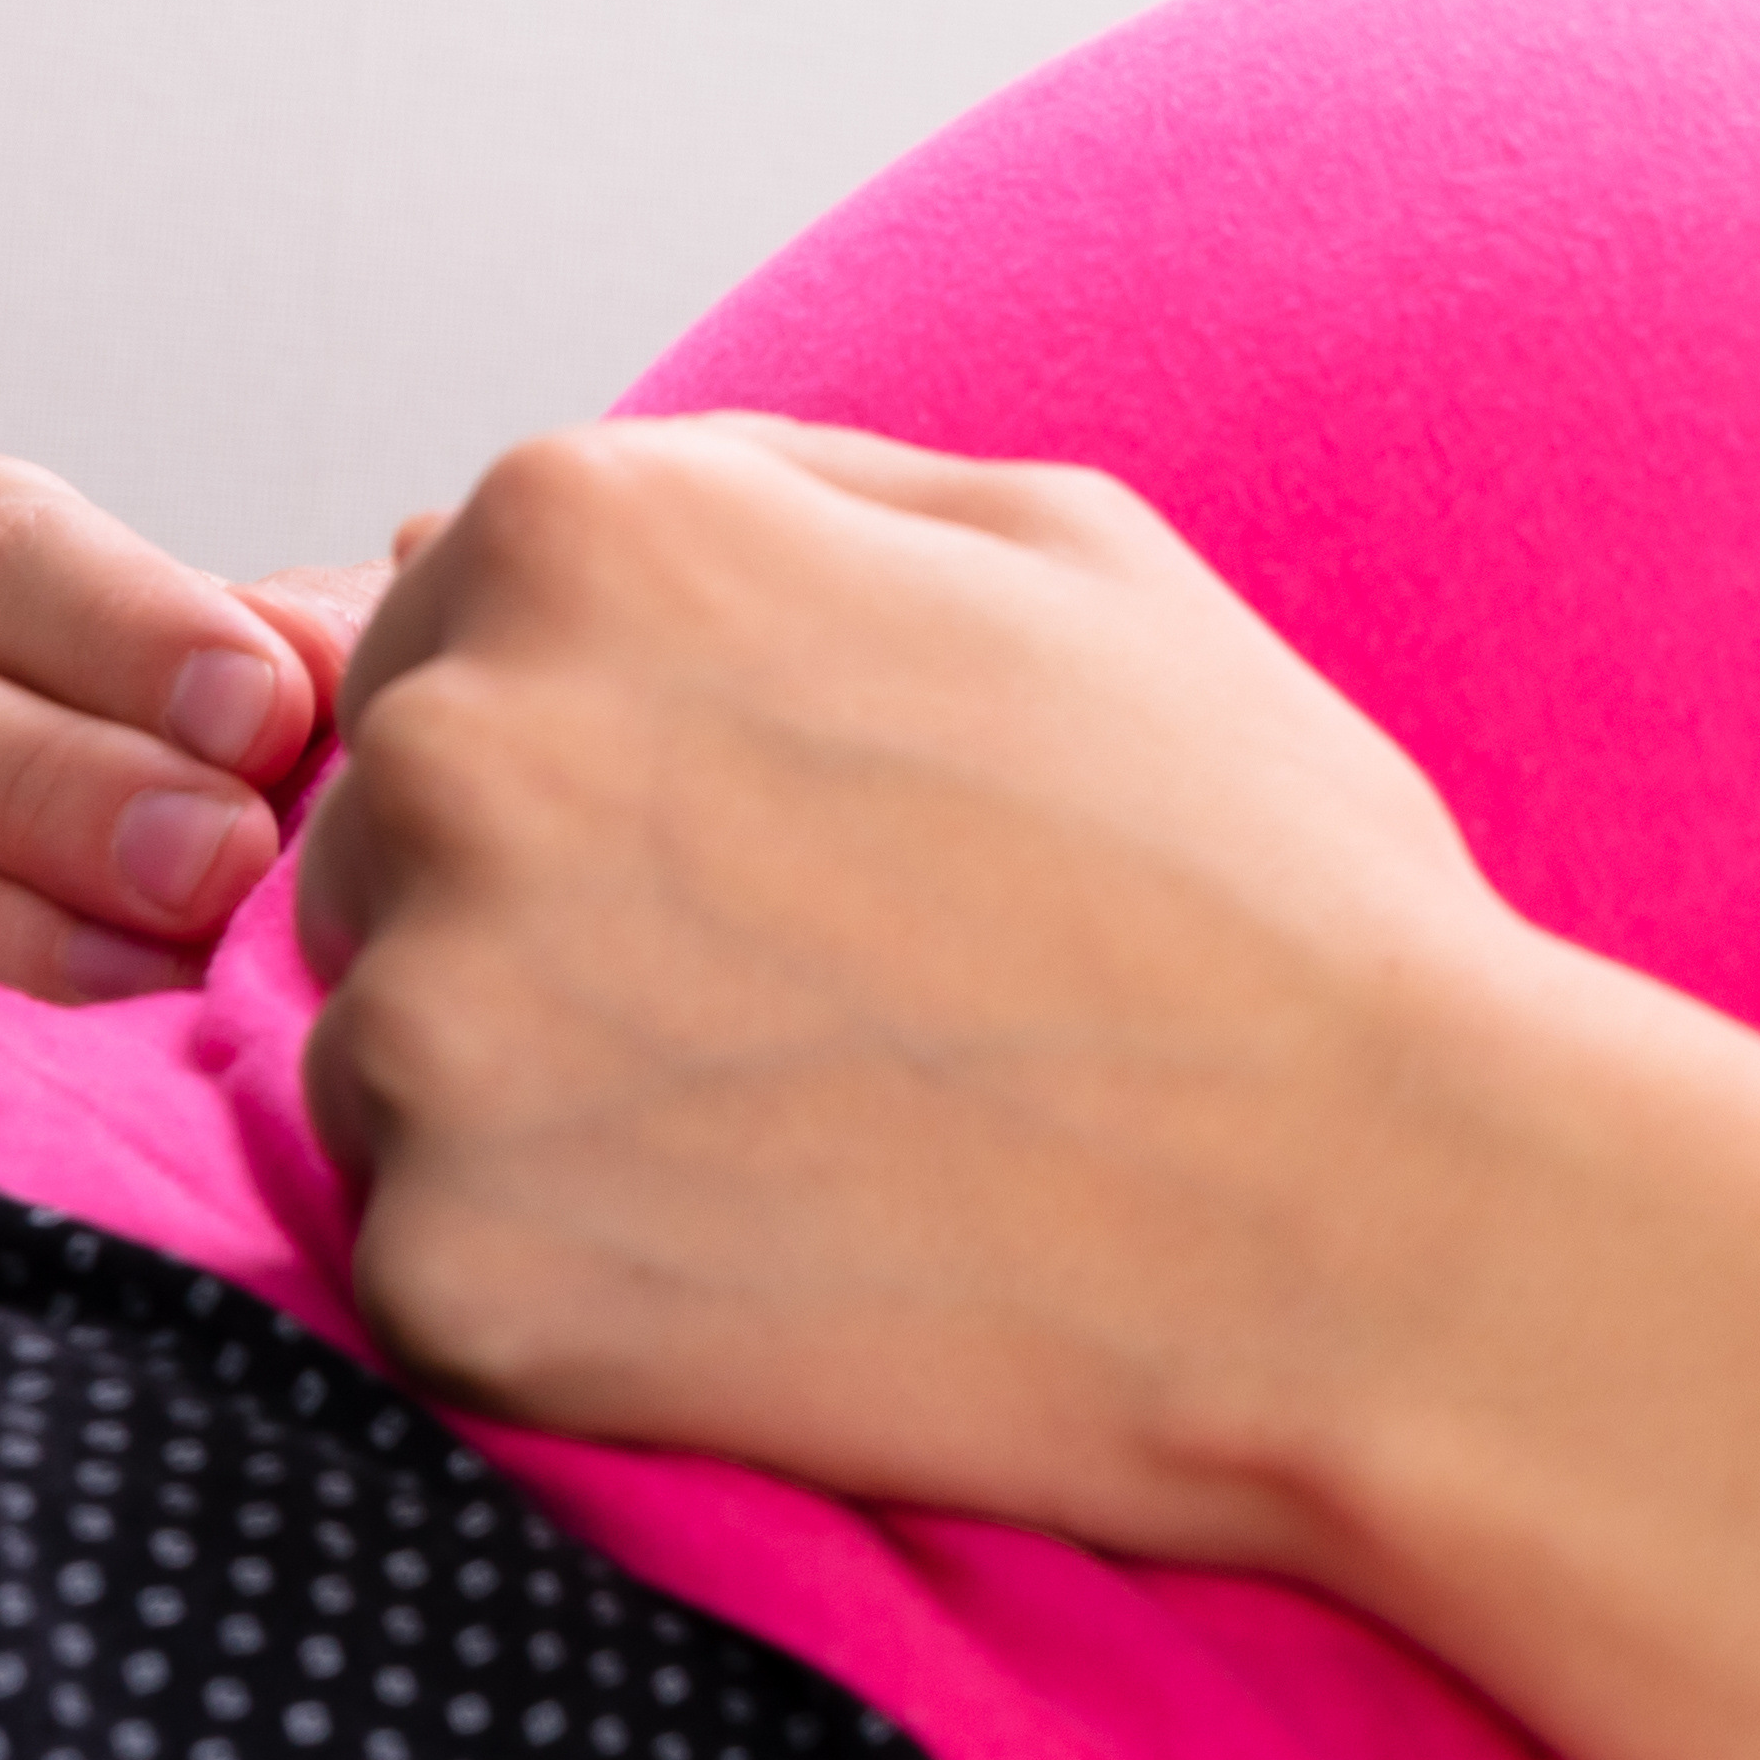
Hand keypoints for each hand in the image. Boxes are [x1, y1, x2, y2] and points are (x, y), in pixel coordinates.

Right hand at [0, 455, 384, 996]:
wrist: (178, 922)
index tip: (267, 706)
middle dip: (54, 786)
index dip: (119, 626)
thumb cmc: (238, 756)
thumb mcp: (284, 673)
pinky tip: (88, 1036)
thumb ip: (323, 635)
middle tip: (226, 854)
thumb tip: (378, 600)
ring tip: (169, 961)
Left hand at [294, 414, 1549, 1565]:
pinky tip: (778, 1256)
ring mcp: (431, 1019)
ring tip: (810, 1123)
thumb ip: (766, 489)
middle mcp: (460, 750)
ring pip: (394, 1044)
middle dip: (557, 903)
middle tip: (815, 991)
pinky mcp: (446, 1265)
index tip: (791, 831)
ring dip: (549, 1089)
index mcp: (590, 539)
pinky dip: (575, 1269)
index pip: (453, 617)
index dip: (633, 735)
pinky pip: (440, 1248)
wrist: (1367, 1205)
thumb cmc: (1245, 865)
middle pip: (391, 830)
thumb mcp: (1066, 543)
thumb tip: (496, 525)